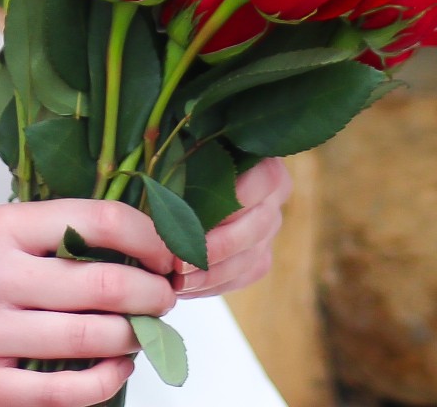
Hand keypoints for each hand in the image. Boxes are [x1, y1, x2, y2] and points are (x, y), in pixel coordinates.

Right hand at [0, 198, 179, 406]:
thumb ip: (48, 236)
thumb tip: (134, 248)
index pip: (98, 221)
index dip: (150, 239)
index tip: (167, 253)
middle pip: (107, 284)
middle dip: (154, 294)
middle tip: (165, 297)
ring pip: (94, 339)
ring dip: (136, 339)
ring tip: (143, 333)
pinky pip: (64, 394)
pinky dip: (104, 383)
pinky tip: (113, 372)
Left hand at [174, 156, 289, 297]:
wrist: (193, 183)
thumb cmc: (186, 157)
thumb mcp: (187, 148)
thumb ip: (184, 153)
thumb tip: (162, 165)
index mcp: (266, 164)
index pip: (263, 182)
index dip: (231, 203)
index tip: (193, 218)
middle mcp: (275, 199)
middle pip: (257, 227)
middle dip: (217, 249)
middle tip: (179, 262)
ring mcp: (270, 231)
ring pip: (251, 259)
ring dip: (212, 275)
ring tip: (178, 282)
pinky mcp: (260, 257)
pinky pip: (243, 277)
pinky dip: (214, 285)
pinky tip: (186, 287)